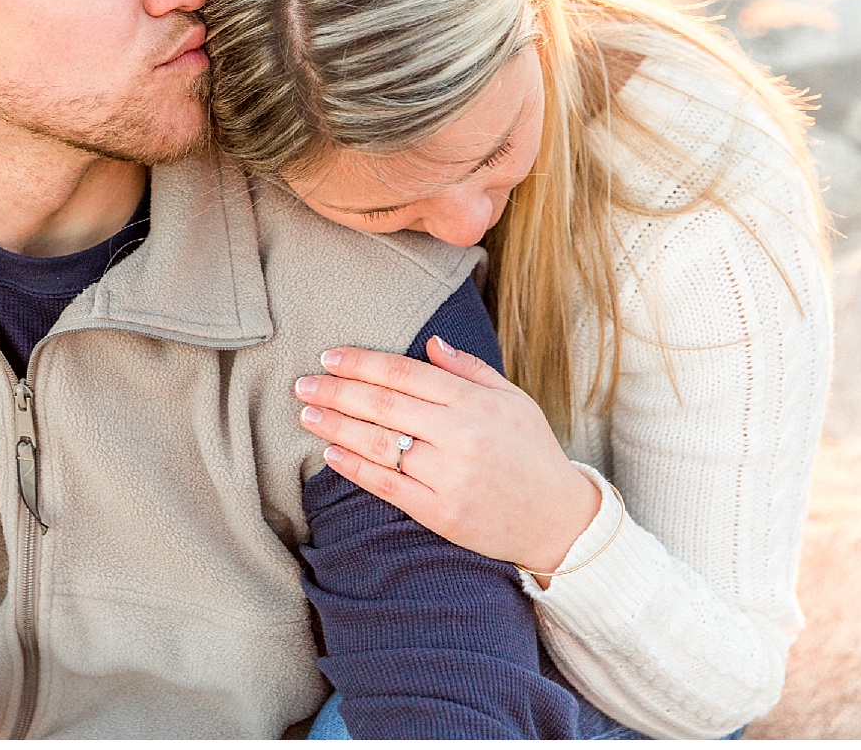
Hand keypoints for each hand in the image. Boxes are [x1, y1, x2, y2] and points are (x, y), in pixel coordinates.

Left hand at [293, 337, 601, 582]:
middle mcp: (461, 436)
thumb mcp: (512, 400)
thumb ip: (469, 369)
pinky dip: (354, 470)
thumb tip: (430, 342)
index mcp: (476, 402)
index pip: (404, 373)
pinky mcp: (442, 513)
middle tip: (302, 384)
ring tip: (307, 414)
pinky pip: (388, 487)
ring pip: (379, 445)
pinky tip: (329, 455)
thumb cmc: (531, 451)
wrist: (558, 519)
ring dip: (336, 427)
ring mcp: (450, 476)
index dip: (361, 362)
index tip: (328, 357)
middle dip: (337, 391)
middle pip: (384, 405)